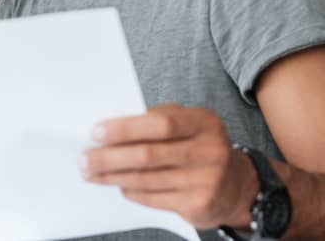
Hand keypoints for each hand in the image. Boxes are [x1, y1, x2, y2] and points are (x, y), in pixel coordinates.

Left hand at [80, 104, 258, 228]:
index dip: (125, 128)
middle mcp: (210, 150)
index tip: (96, 132)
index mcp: (205, 122)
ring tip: (92, 173)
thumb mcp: (190, 126)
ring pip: (146, 179)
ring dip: (113, 176)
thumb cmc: (201, 148)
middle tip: (85, 159)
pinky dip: (131, 191)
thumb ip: (157, 121)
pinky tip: (119, 186)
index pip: (161, 123)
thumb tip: (111, 129)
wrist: (238, 187)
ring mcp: (206, 180)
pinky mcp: (199, 205)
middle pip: (148, 154)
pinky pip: (153, 198)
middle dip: (109, 157)